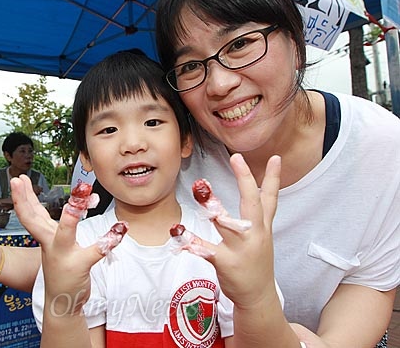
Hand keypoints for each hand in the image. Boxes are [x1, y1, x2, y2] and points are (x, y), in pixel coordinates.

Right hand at [11, 175, 106, 315]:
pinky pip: (95, 251)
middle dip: (26, 200)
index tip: (18, 179)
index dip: (22, 196)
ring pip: (64, 234)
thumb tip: (41, 202)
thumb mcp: (50, 242)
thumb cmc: (58, 268)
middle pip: (35, 220)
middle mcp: (50, 244)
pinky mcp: (80, 266)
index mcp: (44, 237)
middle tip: (21, 180)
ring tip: (75, 202)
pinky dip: (108, 240)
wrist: (61, 302)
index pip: (29, 214)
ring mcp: (64, 256)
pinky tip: (120, 229)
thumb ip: (47, 222)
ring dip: (70, 218)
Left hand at [187, 154, 280, 308]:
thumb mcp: (263, 235)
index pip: (270, 198)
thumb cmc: (256, 262)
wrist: (258, 297)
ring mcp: (241, 250)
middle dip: (245, 180)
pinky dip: (193, 242)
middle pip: (252, 204)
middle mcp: (254, 235)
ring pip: (228, 225)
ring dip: (215, 208)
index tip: (275, 157)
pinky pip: (207, 249)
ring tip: (202, 189)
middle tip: (237, 158)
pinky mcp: (226, 263)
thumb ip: (260, 212)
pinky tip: (180, 234)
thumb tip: (259, 186)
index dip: (273, 178)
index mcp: (262, 227)